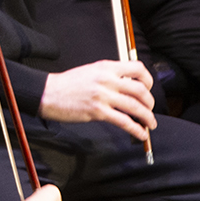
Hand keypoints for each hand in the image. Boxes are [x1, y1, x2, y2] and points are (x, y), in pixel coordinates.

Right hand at [39, 60, 156, 140]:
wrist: (48, 92)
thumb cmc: (68, 84)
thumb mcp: (91, 71)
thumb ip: (110, 75)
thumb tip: (128, 86)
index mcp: (106, 67)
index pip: (137, 68)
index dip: (148, 80)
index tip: (149, 89)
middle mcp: (107, 79)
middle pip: (140, 90)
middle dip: (150, 103)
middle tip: (150, 109)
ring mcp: (103, 96)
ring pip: (135, 107)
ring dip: (147, 117)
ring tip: (150, 123)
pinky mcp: (98, 111)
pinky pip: (124, 121)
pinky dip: (136, 129)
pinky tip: (140, 133)